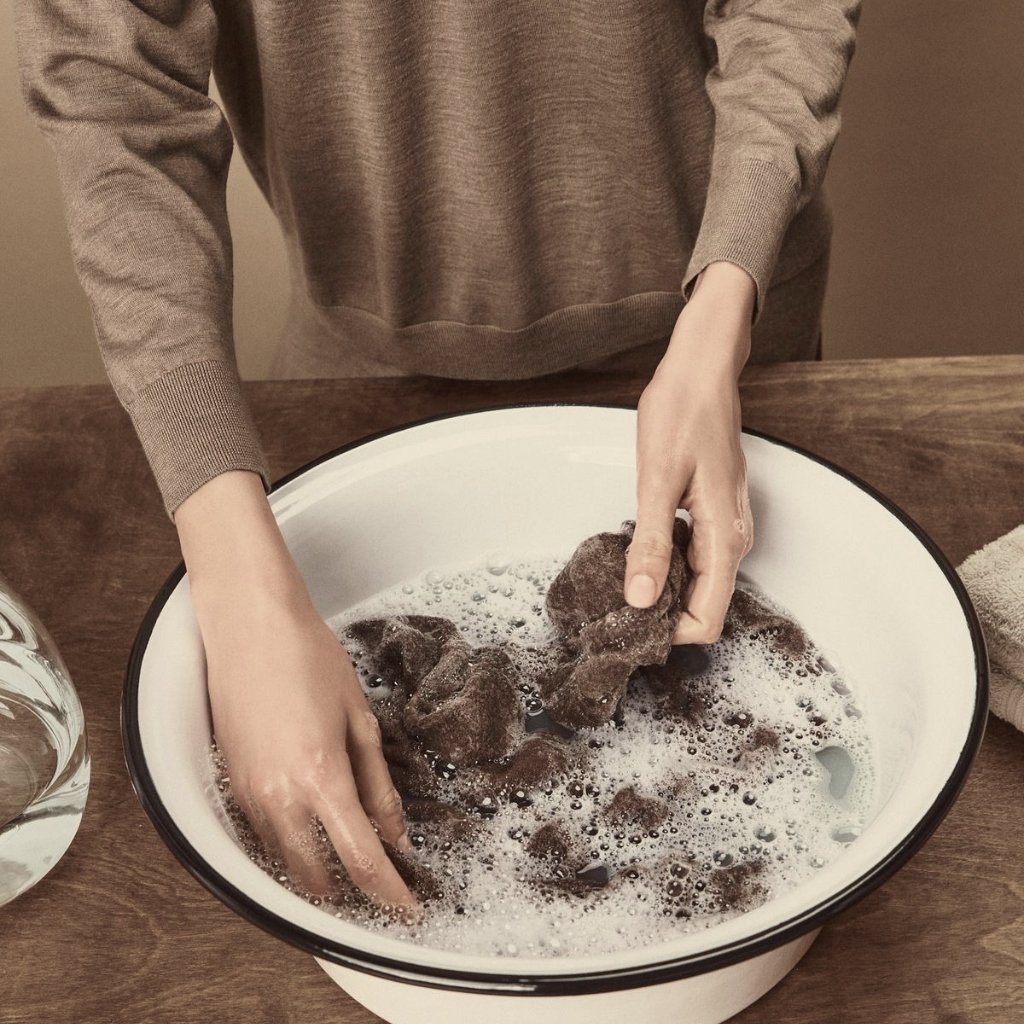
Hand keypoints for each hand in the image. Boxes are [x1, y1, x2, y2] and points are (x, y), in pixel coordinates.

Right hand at [176, 472, 415, 910]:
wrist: (251, 625)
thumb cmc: (309, 659)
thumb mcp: (358, 719)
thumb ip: (377, 784)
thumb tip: (397, 834)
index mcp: (322, 777)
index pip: (362, 859)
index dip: (389, 893)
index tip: (409, 908)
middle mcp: (280, 796)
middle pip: (316, 877)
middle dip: (351, 895)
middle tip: (381, 892)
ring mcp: (249, 793)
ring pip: (283, 862)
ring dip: (316, 875)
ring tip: (349, 868)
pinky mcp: (231, 782)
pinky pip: (261, 836)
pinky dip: (288, 848)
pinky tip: (309, 836)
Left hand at [624, 261, 755, 642]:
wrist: (701, 371)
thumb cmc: (681, 414)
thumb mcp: (656, 481)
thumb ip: (651, 544)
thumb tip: (640, 599)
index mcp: (724, 538)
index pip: (707, 620)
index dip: (668, 632)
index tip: (627, 621)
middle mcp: (733, 539)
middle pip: (703, 606)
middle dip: (662, 614)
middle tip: (614, 600)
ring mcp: (726, 526)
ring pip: (698, 584)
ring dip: (663, 589)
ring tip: (621, 573)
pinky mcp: (713, 514)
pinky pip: (695, 558)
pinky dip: (667, 563)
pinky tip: (638, 546)